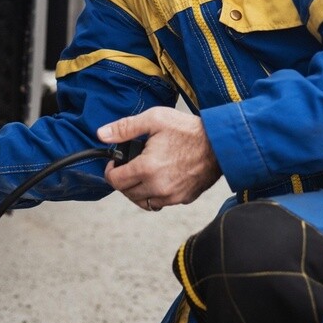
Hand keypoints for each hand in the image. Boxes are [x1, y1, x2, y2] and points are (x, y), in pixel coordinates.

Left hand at [98, 107, 220, 211]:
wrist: (221, 144)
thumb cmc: (188, 130)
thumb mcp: (154, 119)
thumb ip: (125, 128)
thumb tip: (101, 134)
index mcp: (147, 168)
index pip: (115, 181)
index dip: (110, 171)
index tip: (115, 163)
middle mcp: (158, 187)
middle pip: (127, 193)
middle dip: (122, 180)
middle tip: (128, 166)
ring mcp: (172, 196)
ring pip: (143, 202)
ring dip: (137, 190)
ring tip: (142, 173)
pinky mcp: (184, 198)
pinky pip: (161, 203)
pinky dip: (155, 194)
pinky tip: (159, 178)